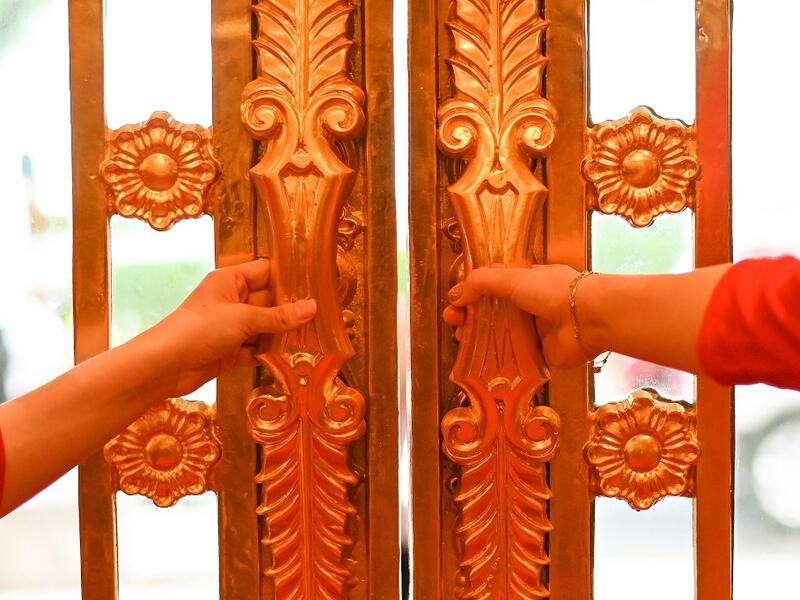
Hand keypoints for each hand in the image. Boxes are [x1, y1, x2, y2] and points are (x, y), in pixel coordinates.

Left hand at [147, 259, 315, 396]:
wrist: (164, 366)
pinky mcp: (230, 351)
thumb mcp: (244, 319)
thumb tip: (312, 307)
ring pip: (265, 326)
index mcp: (230, 280)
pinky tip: (294, 356)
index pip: (265, 271)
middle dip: (292, 308)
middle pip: (269, 301)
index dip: (289, 277)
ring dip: (284, 333)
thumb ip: (279, 316)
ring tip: (316, 336)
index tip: (318, 283)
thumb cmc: (200, 330)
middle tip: (325, 314)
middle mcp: (231, 300)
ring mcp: (230, 327)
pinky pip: (257, 348)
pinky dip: (271, 352)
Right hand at [445, 264, 599, 368]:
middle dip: (469, 318)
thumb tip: (454, 295)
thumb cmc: (553, 291)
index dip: (470, 295)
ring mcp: (534, 331)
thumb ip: (482, 283)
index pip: (491, 287)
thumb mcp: (513, 278)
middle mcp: (528, 306)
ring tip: (462, 342)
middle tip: (453, 324)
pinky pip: (513, 359)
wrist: (589, 319)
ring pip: (499, 336)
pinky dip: (496, 360)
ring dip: (478, 339)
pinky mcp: (538, 355)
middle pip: (491, 313)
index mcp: (525, 282)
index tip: (454, 304)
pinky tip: (480, 362)